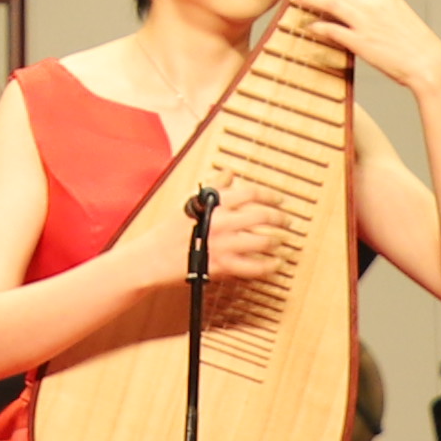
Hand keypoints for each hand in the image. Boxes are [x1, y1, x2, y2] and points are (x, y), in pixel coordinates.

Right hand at [163, 188, 295, 295]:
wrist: (153, 257)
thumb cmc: (169, 230)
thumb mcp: (189, 201)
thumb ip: (213, 186)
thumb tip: (229, 173)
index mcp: (214, 204)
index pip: (250, 193)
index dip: (270, 195)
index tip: (279, 200)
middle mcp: (222, 222)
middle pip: (262, 215)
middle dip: (280, 218)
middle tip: (287, 221)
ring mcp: (224, 245)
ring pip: (263, 241)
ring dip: (277, 241)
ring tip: (281, 241)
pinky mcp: (223, 266)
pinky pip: (254, 267)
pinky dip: (269, 266)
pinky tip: (275, 264)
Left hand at [292, 0, 440, 100]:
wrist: (429, 63)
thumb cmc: (417, 44)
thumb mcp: (399, 15)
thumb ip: (378, 9)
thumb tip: (358, 10)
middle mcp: (373, 4)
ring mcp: (365, 22)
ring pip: (331, 3)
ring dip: (311, 0)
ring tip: (298, 1)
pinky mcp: (360, 42)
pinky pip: (332, 29)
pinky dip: (318, 26)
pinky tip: (310, 27)